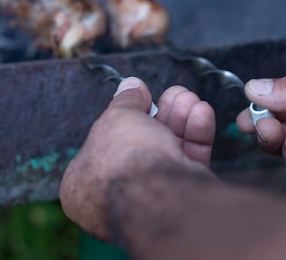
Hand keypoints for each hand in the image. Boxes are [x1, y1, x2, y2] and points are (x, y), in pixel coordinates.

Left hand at [59, 77, 215, 240]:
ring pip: (168, 151)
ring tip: (189, 98)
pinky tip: (202, 113)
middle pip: (142, 143)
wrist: (158, 194)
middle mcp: (115, 194)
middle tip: (174, 94)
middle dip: (162, 113)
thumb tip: (130, 86)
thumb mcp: (117, 116)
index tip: (140, 97)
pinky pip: (188, 163)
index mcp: (83, 183)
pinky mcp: (181, 199)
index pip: (104, 143)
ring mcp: (150, 198)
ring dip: (181, 120)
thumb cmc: (123, 160)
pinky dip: (197, 137)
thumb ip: (126, 100)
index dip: (123, 116)